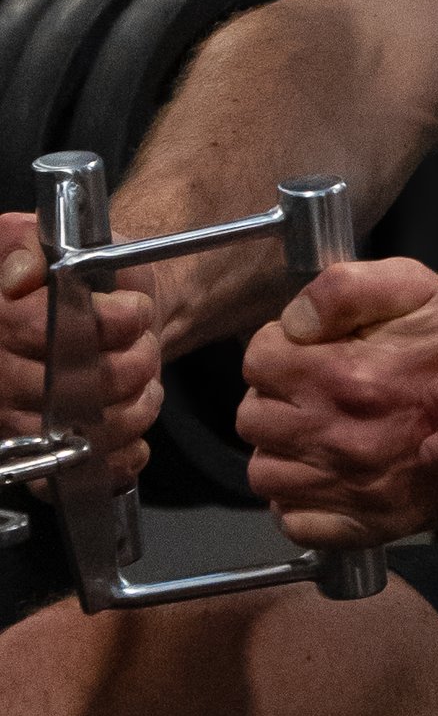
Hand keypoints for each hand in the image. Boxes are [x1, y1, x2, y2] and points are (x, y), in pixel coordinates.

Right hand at [0, 210, 161, 489]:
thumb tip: (21, 275)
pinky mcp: (41, 461)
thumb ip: (28, 247)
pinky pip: (80, 472)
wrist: (103, 317)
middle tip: (147, 350)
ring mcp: (13, 423)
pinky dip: (122, 455)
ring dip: (133, 409)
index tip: (136, 313)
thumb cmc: (84, 282)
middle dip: (126, 367)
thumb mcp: (55, 244)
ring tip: (146, 383)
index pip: (34, 327)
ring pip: (79, 431)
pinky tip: (136, 428)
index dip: (98, 322)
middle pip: (64, 384)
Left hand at [237, 256, 437, 544]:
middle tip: (311, 390)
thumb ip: (341, 288)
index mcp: (345, 376)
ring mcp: (354, 487)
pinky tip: (325, 473)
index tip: (305, 351)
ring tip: (316, 429)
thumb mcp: (412, 285)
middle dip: (275, 397)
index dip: (276, 349)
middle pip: (252, 418)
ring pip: (266, 471)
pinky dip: (300, 501)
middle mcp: (343, 437)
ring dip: (282, 449)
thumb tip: (291, 322)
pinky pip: (296, 523)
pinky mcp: (370, 524)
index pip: (257, 362)